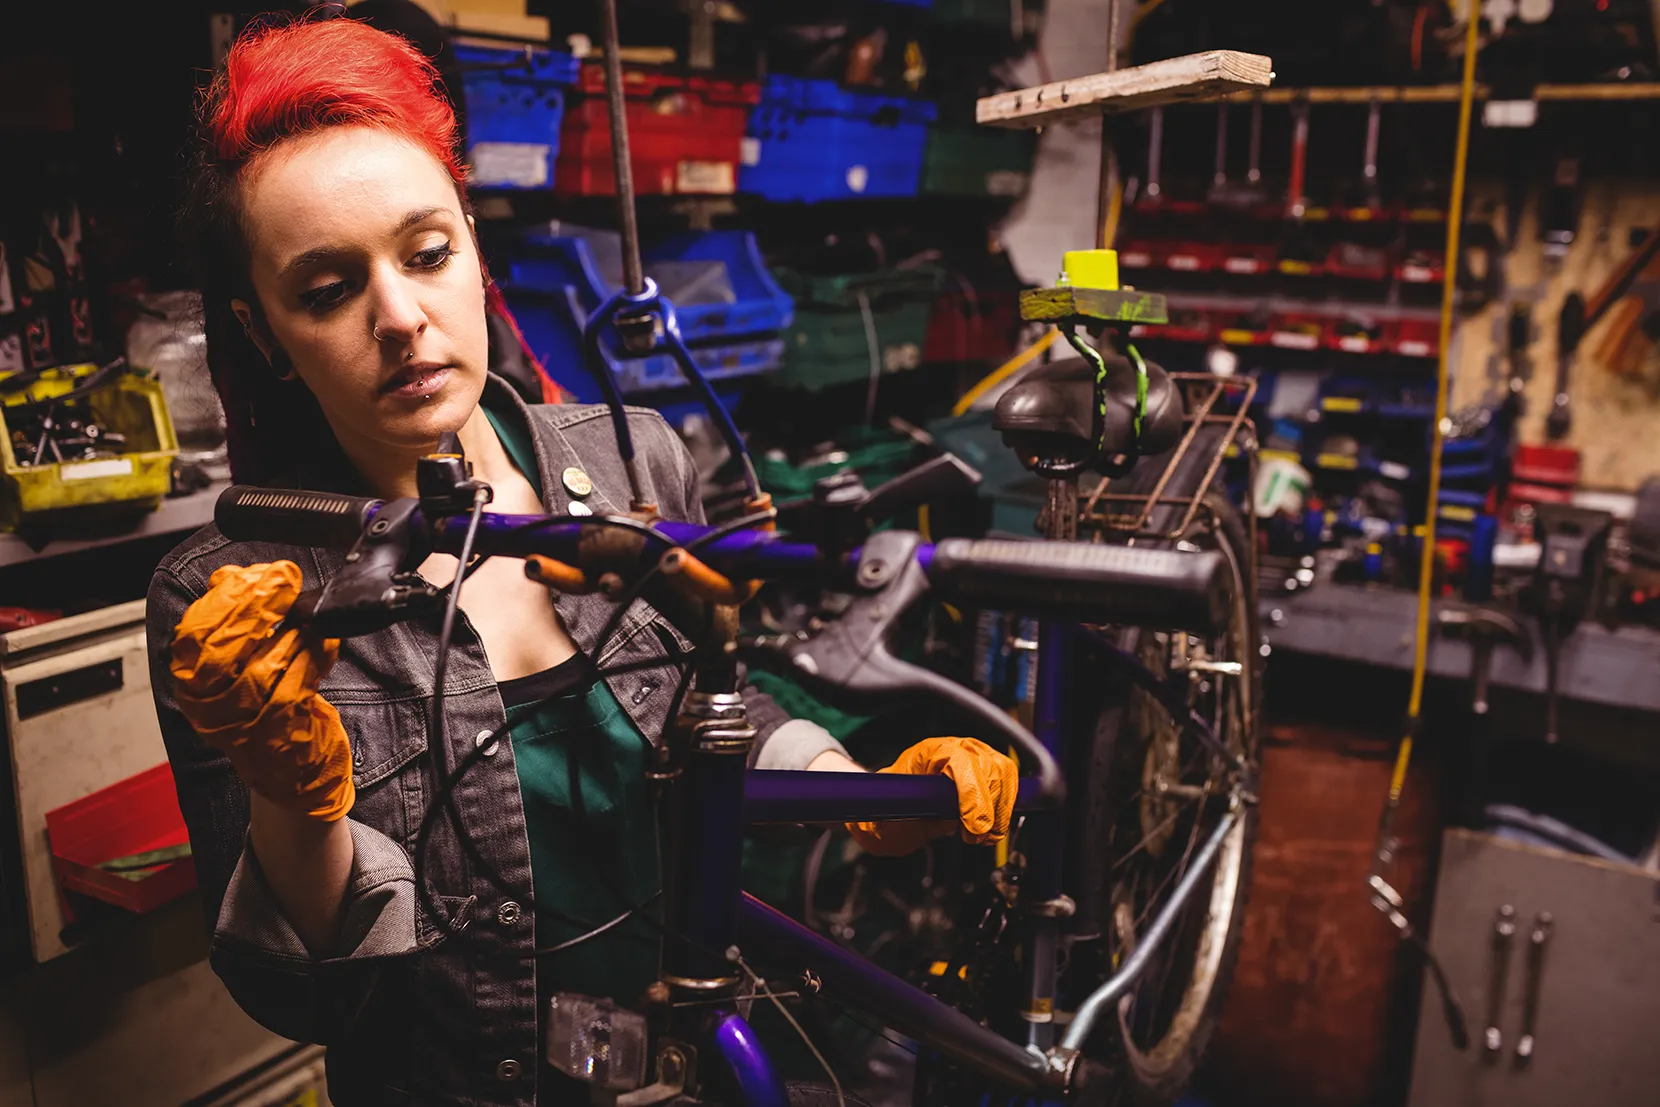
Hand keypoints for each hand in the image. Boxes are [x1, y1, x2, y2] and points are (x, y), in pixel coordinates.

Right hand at [170, 561, 354, 821]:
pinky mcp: (281, 734)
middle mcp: (209, 707)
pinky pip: (297, 685)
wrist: (292, 773)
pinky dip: (315, 656)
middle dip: (255, 607)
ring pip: (263, 666)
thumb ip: (232, 624)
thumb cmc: (267, 711)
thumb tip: (229, 575)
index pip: (193, 634)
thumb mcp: (239, 666)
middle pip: (222, 650)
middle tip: (284, 580)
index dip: (224, 598)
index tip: (255, 572)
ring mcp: (243, 724)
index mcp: (192, 684)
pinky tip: (326, 641)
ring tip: (311, 614)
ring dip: (292, 632)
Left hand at [845, 737, 1017, 856]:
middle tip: (975, 836)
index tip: (974, 826)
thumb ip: (903, 806)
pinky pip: (1009, 783)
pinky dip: (1005, 810)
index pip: (959, 760)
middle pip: (988, 767)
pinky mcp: (989, 771)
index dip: (971, 793)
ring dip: (1000, 811)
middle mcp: (955, 748)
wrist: (899, 808)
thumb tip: (914, 808)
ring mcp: (975, 756)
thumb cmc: (893, 806)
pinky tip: (991, 830)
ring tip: (983, 836)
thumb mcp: (891, 807)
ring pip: (1003, 773)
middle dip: (988, 808)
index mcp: (928, 751)